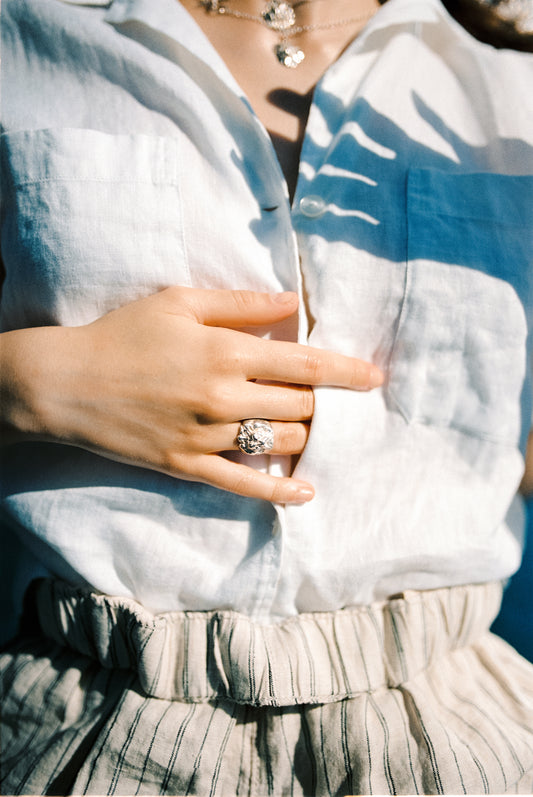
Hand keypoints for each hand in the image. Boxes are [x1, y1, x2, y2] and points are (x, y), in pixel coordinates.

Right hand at [1, 287, 382, 502]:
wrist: (68, 383)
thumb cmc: (124, 334)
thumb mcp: (180, 302)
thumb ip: (241, 303)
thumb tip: (293, 300)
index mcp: (226, 352)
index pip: (305, 362)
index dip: (346, 370)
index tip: (374, 377)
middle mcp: (224, 396)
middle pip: (299, 406)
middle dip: (320, 402)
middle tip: (321, 398)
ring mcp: (207, 436)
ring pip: (281, 443)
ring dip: (304, 436)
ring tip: (309, 429)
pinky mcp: (189, 466)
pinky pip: (244, 485)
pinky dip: (280, 492)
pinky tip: (305, 492)